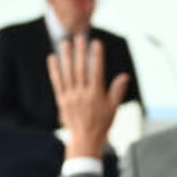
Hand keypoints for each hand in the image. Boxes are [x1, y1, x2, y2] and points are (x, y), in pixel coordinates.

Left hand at [48, 36, 129, 158]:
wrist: (85, 140)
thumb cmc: (102, 123)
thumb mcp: (113, 108)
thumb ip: (117, 91)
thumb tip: (124, 76)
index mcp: (96, 94)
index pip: (97, 71)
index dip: (97, 56)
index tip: (96, 43)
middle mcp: (82, 94)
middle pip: (81, 68)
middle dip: (80, 51)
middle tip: (79, 37)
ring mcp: (71, 96)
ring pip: (68, 73)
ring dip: (66, 56)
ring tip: (65, 42)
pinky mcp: (62, 100)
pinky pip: (57, 82)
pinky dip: (54, 70)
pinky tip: (52, 58)